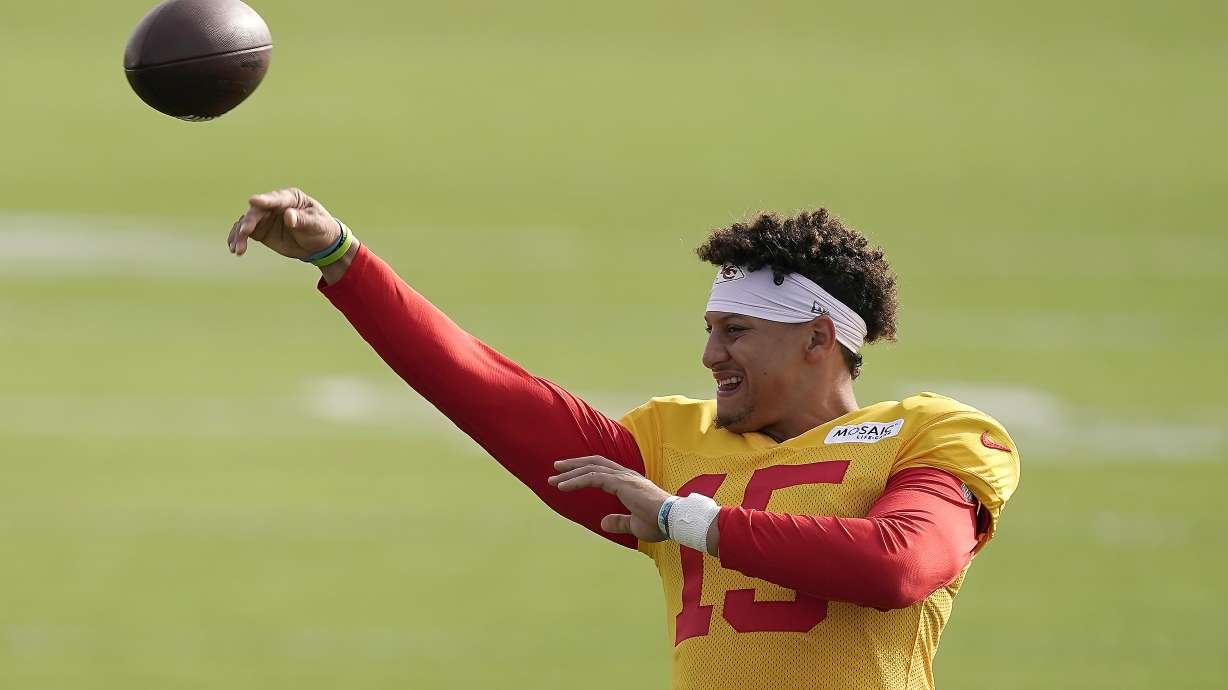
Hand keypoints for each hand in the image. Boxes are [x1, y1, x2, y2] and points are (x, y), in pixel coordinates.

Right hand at [227, 187, 340, 259]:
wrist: (319, 244)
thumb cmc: (320, 228)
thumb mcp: (316, 224)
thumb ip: (302, 220)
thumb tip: (289, 216)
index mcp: (291, 198)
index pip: (276, 199)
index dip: (264, 200)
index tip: (253, 201)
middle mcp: (274, 205)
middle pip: (257, 211)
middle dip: (249, 222)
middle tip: (244, 233)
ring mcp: (265, 217)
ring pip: (246, 222)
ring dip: (239, 234)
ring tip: (237, 249)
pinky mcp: (260, 230)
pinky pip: (244, 232)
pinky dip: (237, 239)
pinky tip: (234, 249)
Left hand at [548, 455, 672, 541]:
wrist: (673, 520)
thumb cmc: (660, 523)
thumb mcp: (635, 524)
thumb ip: (619, 521)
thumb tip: (603, 522)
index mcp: (629, 482)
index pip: (603, 470)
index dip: (585, 471)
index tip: (568, 475)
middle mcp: (626, 475)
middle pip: (594, 463)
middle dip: (574, 464)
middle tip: (556, 467)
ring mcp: (623, 477)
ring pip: (591, 468)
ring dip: (570, 472)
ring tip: (553, 478)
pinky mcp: (621, 483)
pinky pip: (593, 478)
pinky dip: (576, 481)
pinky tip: (562, 486)